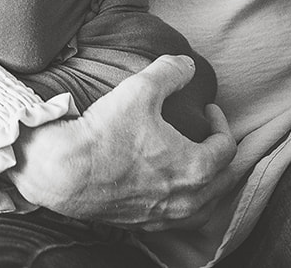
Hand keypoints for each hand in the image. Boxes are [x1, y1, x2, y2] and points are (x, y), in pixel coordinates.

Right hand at [9, 55, 238, 228]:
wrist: (63, 171)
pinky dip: (186, 206)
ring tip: (202, 168)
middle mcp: (186, 199)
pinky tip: (173, 192)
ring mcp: (165, 217)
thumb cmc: (104, 132)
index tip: (207, 109)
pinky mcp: (143, 225)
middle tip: (210, 136)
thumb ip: (170, 71)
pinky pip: (179, 222)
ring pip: (205, 208)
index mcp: (195, 167)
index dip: (221, 123)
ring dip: (210, 187)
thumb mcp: (140, 89)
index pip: (227, 147)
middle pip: (224, 182)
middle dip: (223, 156)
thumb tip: (188, 64)